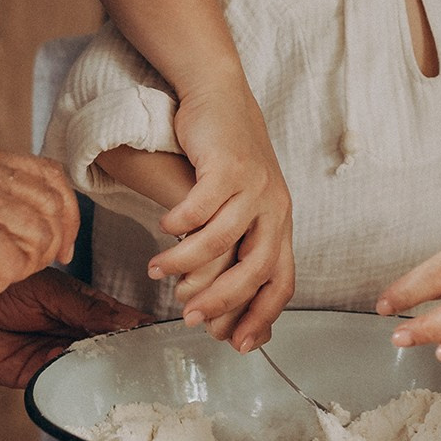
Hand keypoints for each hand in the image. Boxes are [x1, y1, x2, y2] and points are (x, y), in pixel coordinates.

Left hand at [0, 268, 148, 388]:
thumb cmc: (3, 285)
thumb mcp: (53, 291)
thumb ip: (90, 310)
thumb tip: (132, 323)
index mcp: (85, 307)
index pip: (123, 321)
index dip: (144, 331)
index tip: (169, 341)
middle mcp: (76, 334)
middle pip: (113, 351)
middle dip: (131, 359)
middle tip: (157, 367)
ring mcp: (59, 358)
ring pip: (92, 372)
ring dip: (107, 376)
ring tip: (130, 378)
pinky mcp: (38, 379)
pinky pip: (65, 387)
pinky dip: (78, 387)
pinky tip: (90, 385)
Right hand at [149, 77, 294, 351]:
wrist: (221, 97)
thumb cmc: (225, 159)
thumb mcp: (243, 207)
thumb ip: (238, 248)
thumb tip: (229, 306)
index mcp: (280, 224)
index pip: (282, 281)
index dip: (262, 316)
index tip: (238, 344)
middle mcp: (274, 208)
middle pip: (255, 268)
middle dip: (221, 300)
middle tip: (188, 316)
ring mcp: (254, 186)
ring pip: (221, 240)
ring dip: (186, 262)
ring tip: (158, 271)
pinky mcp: (228, 165)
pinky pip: (201, 205)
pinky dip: (180, 222)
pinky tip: (162, 226)